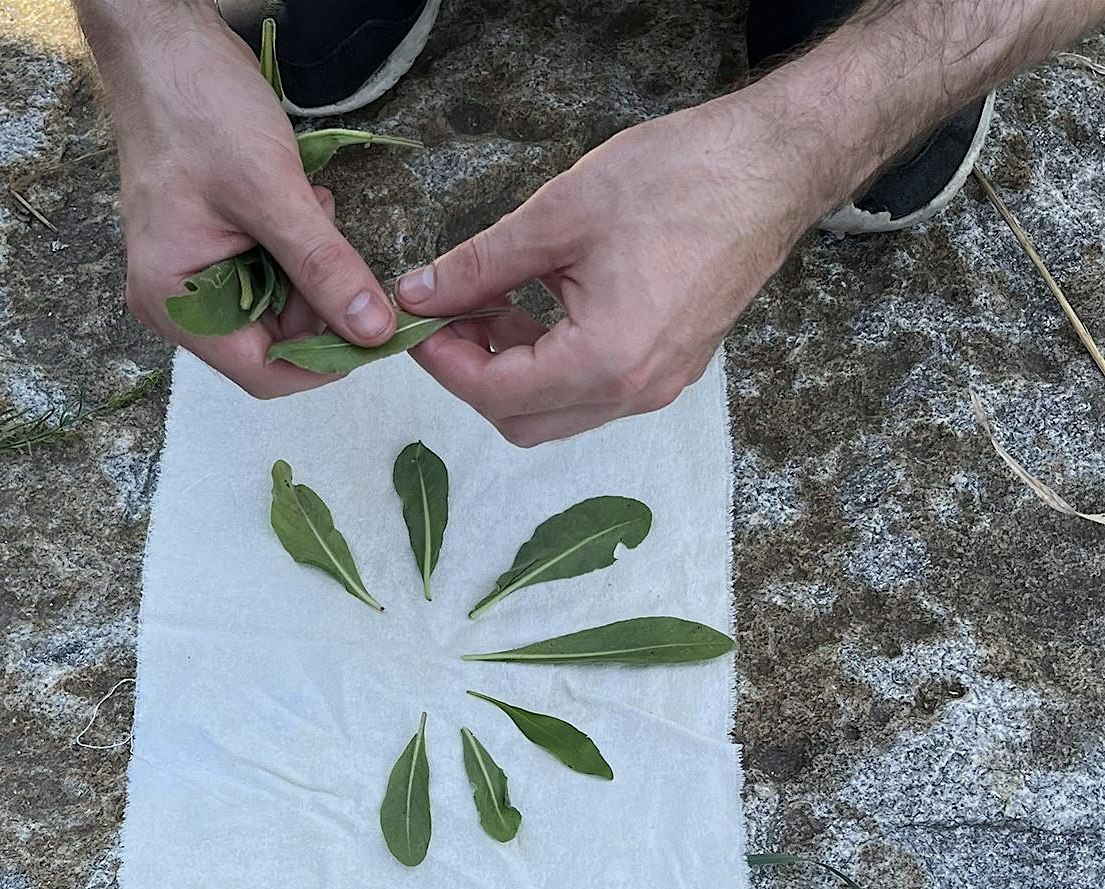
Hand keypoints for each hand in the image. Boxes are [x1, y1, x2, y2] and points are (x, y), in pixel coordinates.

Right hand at [98, 3, 396, 396]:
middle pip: (274, 343)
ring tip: (311, 204)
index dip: (322, 361)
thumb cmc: (198, 109)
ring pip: (280, 309)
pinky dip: (299, 247)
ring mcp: (195, 277)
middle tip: (334, 239)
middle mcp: (179, 302)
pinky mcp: (213, 252)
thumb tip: (374, 330)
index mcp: (175, 302)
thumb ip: (324, 267)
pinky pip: (272, 274)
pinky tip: (301, 200)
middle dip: (318, 302)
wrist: (163, 44)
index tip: (371, 328)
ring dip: (312, 268)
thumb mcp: (271, 191)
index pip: (262, 373)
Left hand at [396, 92, 828, 443]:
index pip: (497, 395)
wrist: (771, 168)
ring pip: (557, 412)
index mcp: (607, 361)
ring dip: (513, 371)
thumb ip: (480, 264)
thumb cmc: (680, 180)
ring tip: (490, 304)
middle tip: (447, 318)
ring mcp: (657, 387)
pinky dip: (552, 363)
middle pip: (523, 422)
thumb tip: (422, 293)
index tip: (416, 323)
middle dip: (474, 376)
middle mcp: (634, 392)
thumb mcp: (559, 215)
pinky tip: (539, 307)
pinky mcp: (670, 369)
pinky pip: (592, 391)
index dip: (444, 362)